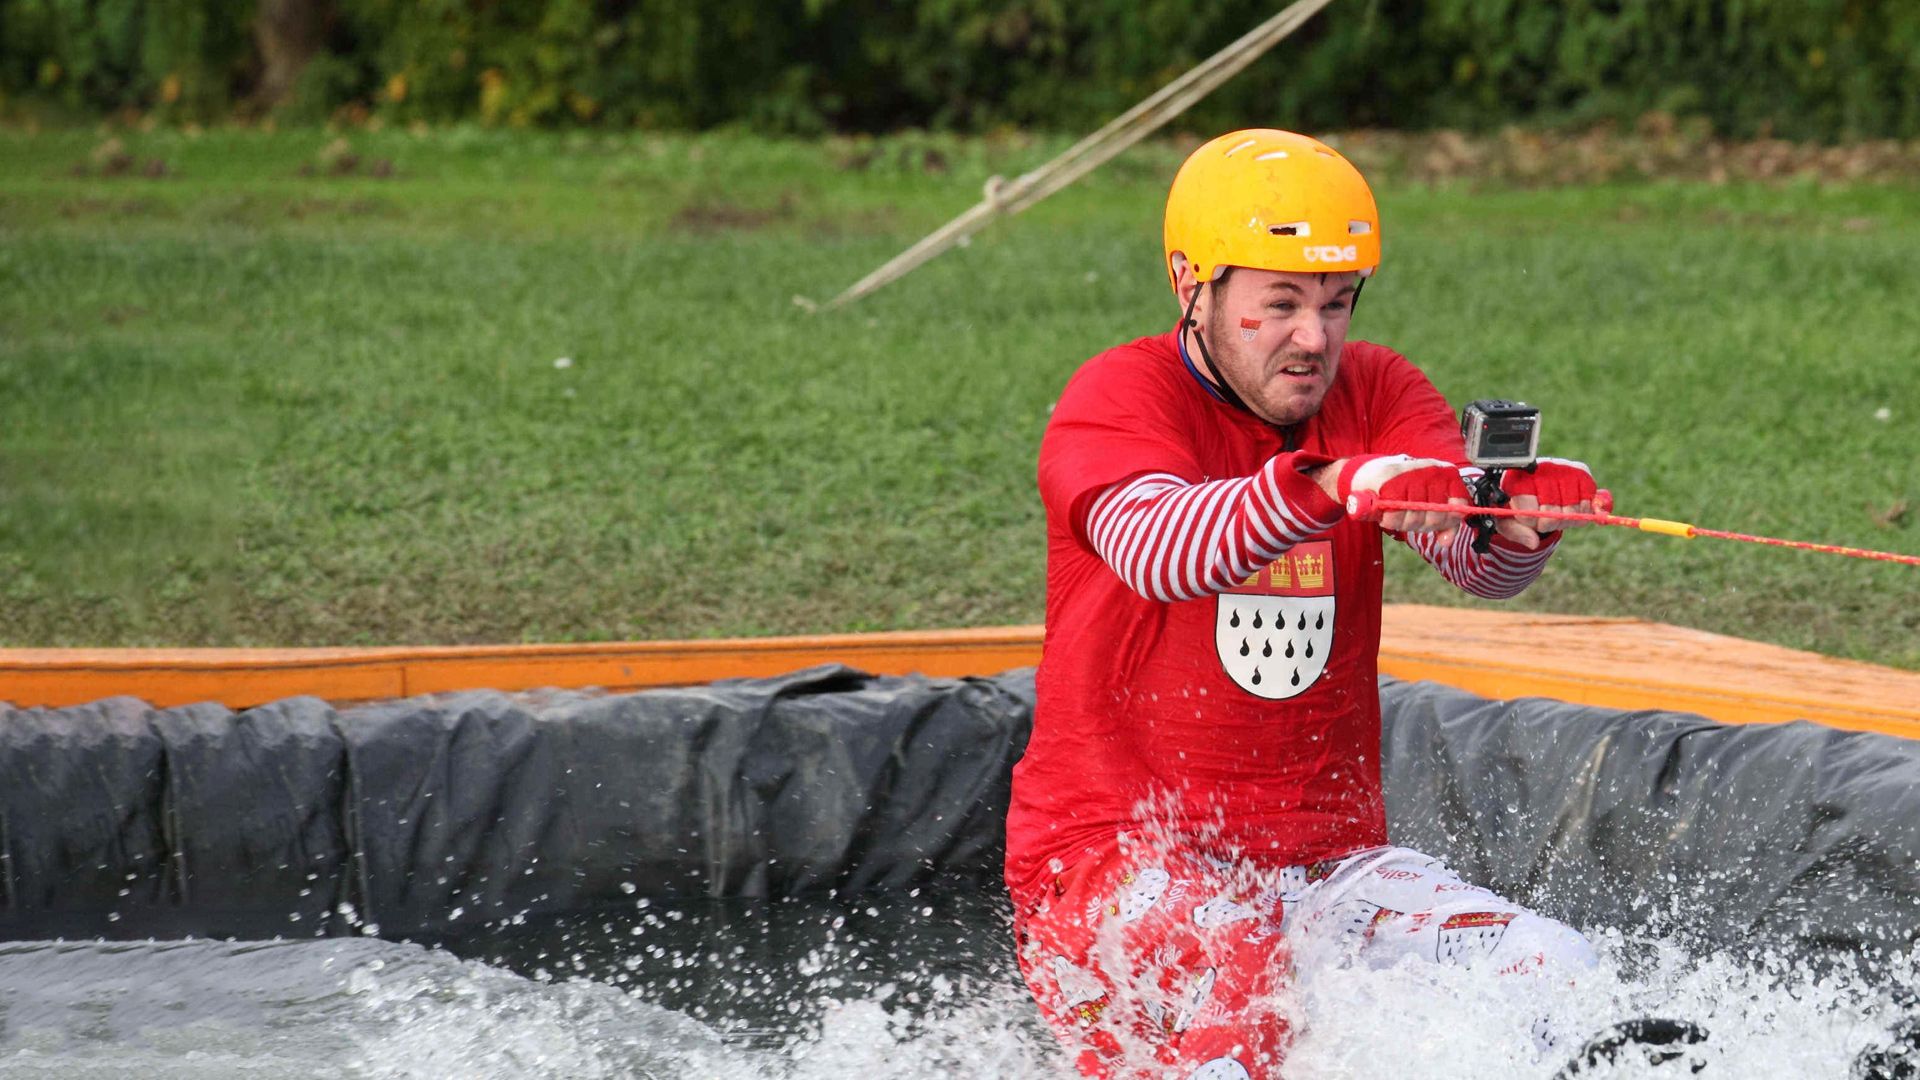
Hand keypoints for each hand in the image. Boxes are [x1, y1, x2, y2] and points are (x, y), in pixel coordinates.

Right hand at [1320, 454, 1471, 543]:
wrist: (1369, 473)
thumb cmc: (1401, 489)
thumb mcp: (1427, 502)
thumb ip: (1442, 521)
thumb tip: (1446, 542)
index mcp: (1445, 473)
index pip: (1459, 505)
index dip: (1448, 521)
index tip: (1435, 524)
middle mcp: (1432, 471)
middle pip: (1435, 516)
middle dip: (1420, 525)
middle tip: (1409, 518)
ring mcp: (1411, 474)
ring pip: (1414, 518)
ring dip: (1402, 524)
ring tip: (1396, 514)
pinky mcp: (1390, 480)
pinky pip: (1394, 515)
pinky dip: (1388, 520)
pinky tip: (1385, 512)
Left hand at [1494, 458, 1597, 549]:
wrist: (1535, 484)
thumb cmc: (1519, 502)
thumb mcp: (1509, 519)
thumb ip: (1517, 532)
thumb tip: (1533, 543)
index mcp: (1516, 480)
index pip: (1528, 512)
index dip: (1532, 524)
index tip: (1530, 521)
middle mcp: (1540, 469)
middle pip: (1552, 512)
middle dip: (1549, 524)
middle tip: (1545, 520)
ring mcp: (1562, 467)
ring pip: (1572, 508)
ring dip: (1567, 519)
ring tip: (1558, 514)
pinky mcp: (1581, 470)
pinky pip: (1587, 500)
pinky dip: (1583, 511)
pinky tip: (1572, 508)